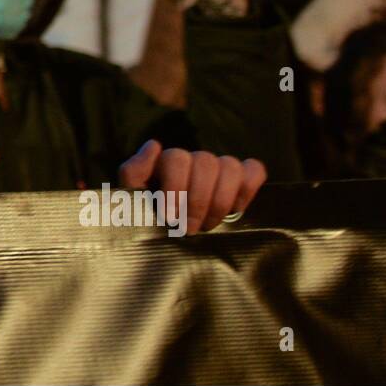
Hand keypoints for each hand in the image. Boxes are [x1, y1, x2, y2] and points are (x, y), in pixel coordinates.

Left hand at [118, 139, 265, 235]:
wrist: (166, 241)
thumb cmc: (146, 218)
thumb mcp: (130, 198)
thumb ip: (133, 172)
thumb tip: (154, 144)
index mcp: (166, 161)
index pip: (177, 158)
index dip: (176, 186)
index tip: (170, 217)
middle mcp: (194, 160)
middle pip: (206, 162)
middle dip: (198, 201)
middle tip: (189, 229)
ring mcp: (219, 169)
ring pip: (230, 166)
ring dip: (221, 200)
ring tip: (209, 225)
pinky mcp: (241, 181)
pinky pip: (254, 171)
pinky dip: (248, 188)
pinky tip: (235, 209)